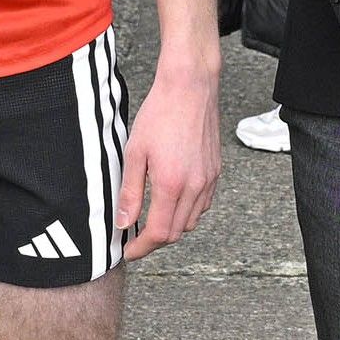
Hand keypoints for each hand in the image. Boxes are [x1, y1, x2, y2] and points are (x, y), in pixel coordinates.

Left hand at [119, 62, 221, 259]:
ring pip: (192, 221)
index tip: (129, 251)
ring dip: (172, 227)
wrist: (190, 88)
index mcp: (171, 184)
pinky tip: (172, 202)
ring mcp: (208, 180)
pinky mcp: (216, 171)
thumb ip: (129, 192)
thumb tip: (124, 223)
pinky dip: (187, 212)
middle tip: (135, 238)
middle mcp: (194, 186)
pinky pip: (203, 205)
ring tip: (152, 220)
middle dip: (155, 241)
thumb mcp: (135, 152)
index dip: (142, 248)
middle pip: (176, 232)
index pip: (158, 233)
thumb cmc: (160, 114)